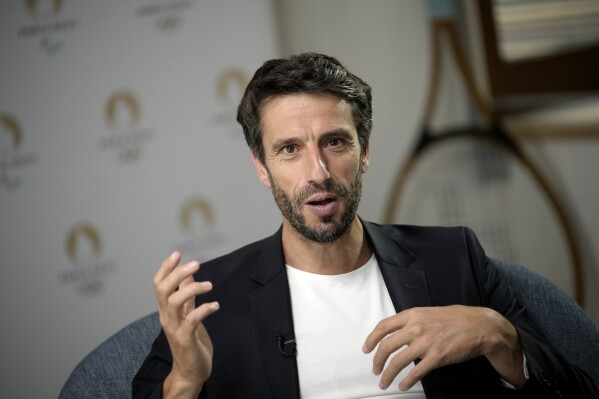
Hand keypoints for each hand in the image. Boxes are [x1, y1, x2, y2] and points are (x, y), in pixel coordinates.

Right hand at [153, 251, 219, 397]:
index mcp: (166, 310)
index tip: (177, 254)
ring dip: (192, 289)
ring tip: (209, 285)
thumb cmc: (190, 341)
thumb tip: (188, 276)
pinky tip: (215, 305)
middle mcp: (167, 317)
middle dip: (178, 273)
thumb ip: (187, 296)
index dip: (165, 268)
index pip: (158, 285)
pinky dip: (204, 309)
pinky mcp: (186, 339)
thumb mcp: (188, 315)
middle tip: (196, 264)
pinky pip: (192, 320)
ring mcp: (175, 328)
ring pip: (174, 302)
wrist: (191, 371)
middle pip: (163, 289)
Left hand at [362, 305, 523, 390]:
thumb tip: (399, 332)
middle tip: (375, 369)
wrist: (480, 326)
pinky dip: (406, 381)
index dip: (371, 339)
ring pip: (397, 361)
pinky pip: (415, 372)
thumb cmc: (457, 318)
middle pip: (386, 346)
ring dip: (387, 375)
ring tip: (384, 382)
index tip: (366, 349)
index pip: (383, 326)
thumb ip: (413, 321)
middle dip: (377, 361)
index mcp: (412, 314)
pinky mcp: (437, 357)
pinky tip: (403, 385)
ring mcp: (426, 343)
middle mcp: (416, 327)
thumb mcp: (429, 312)